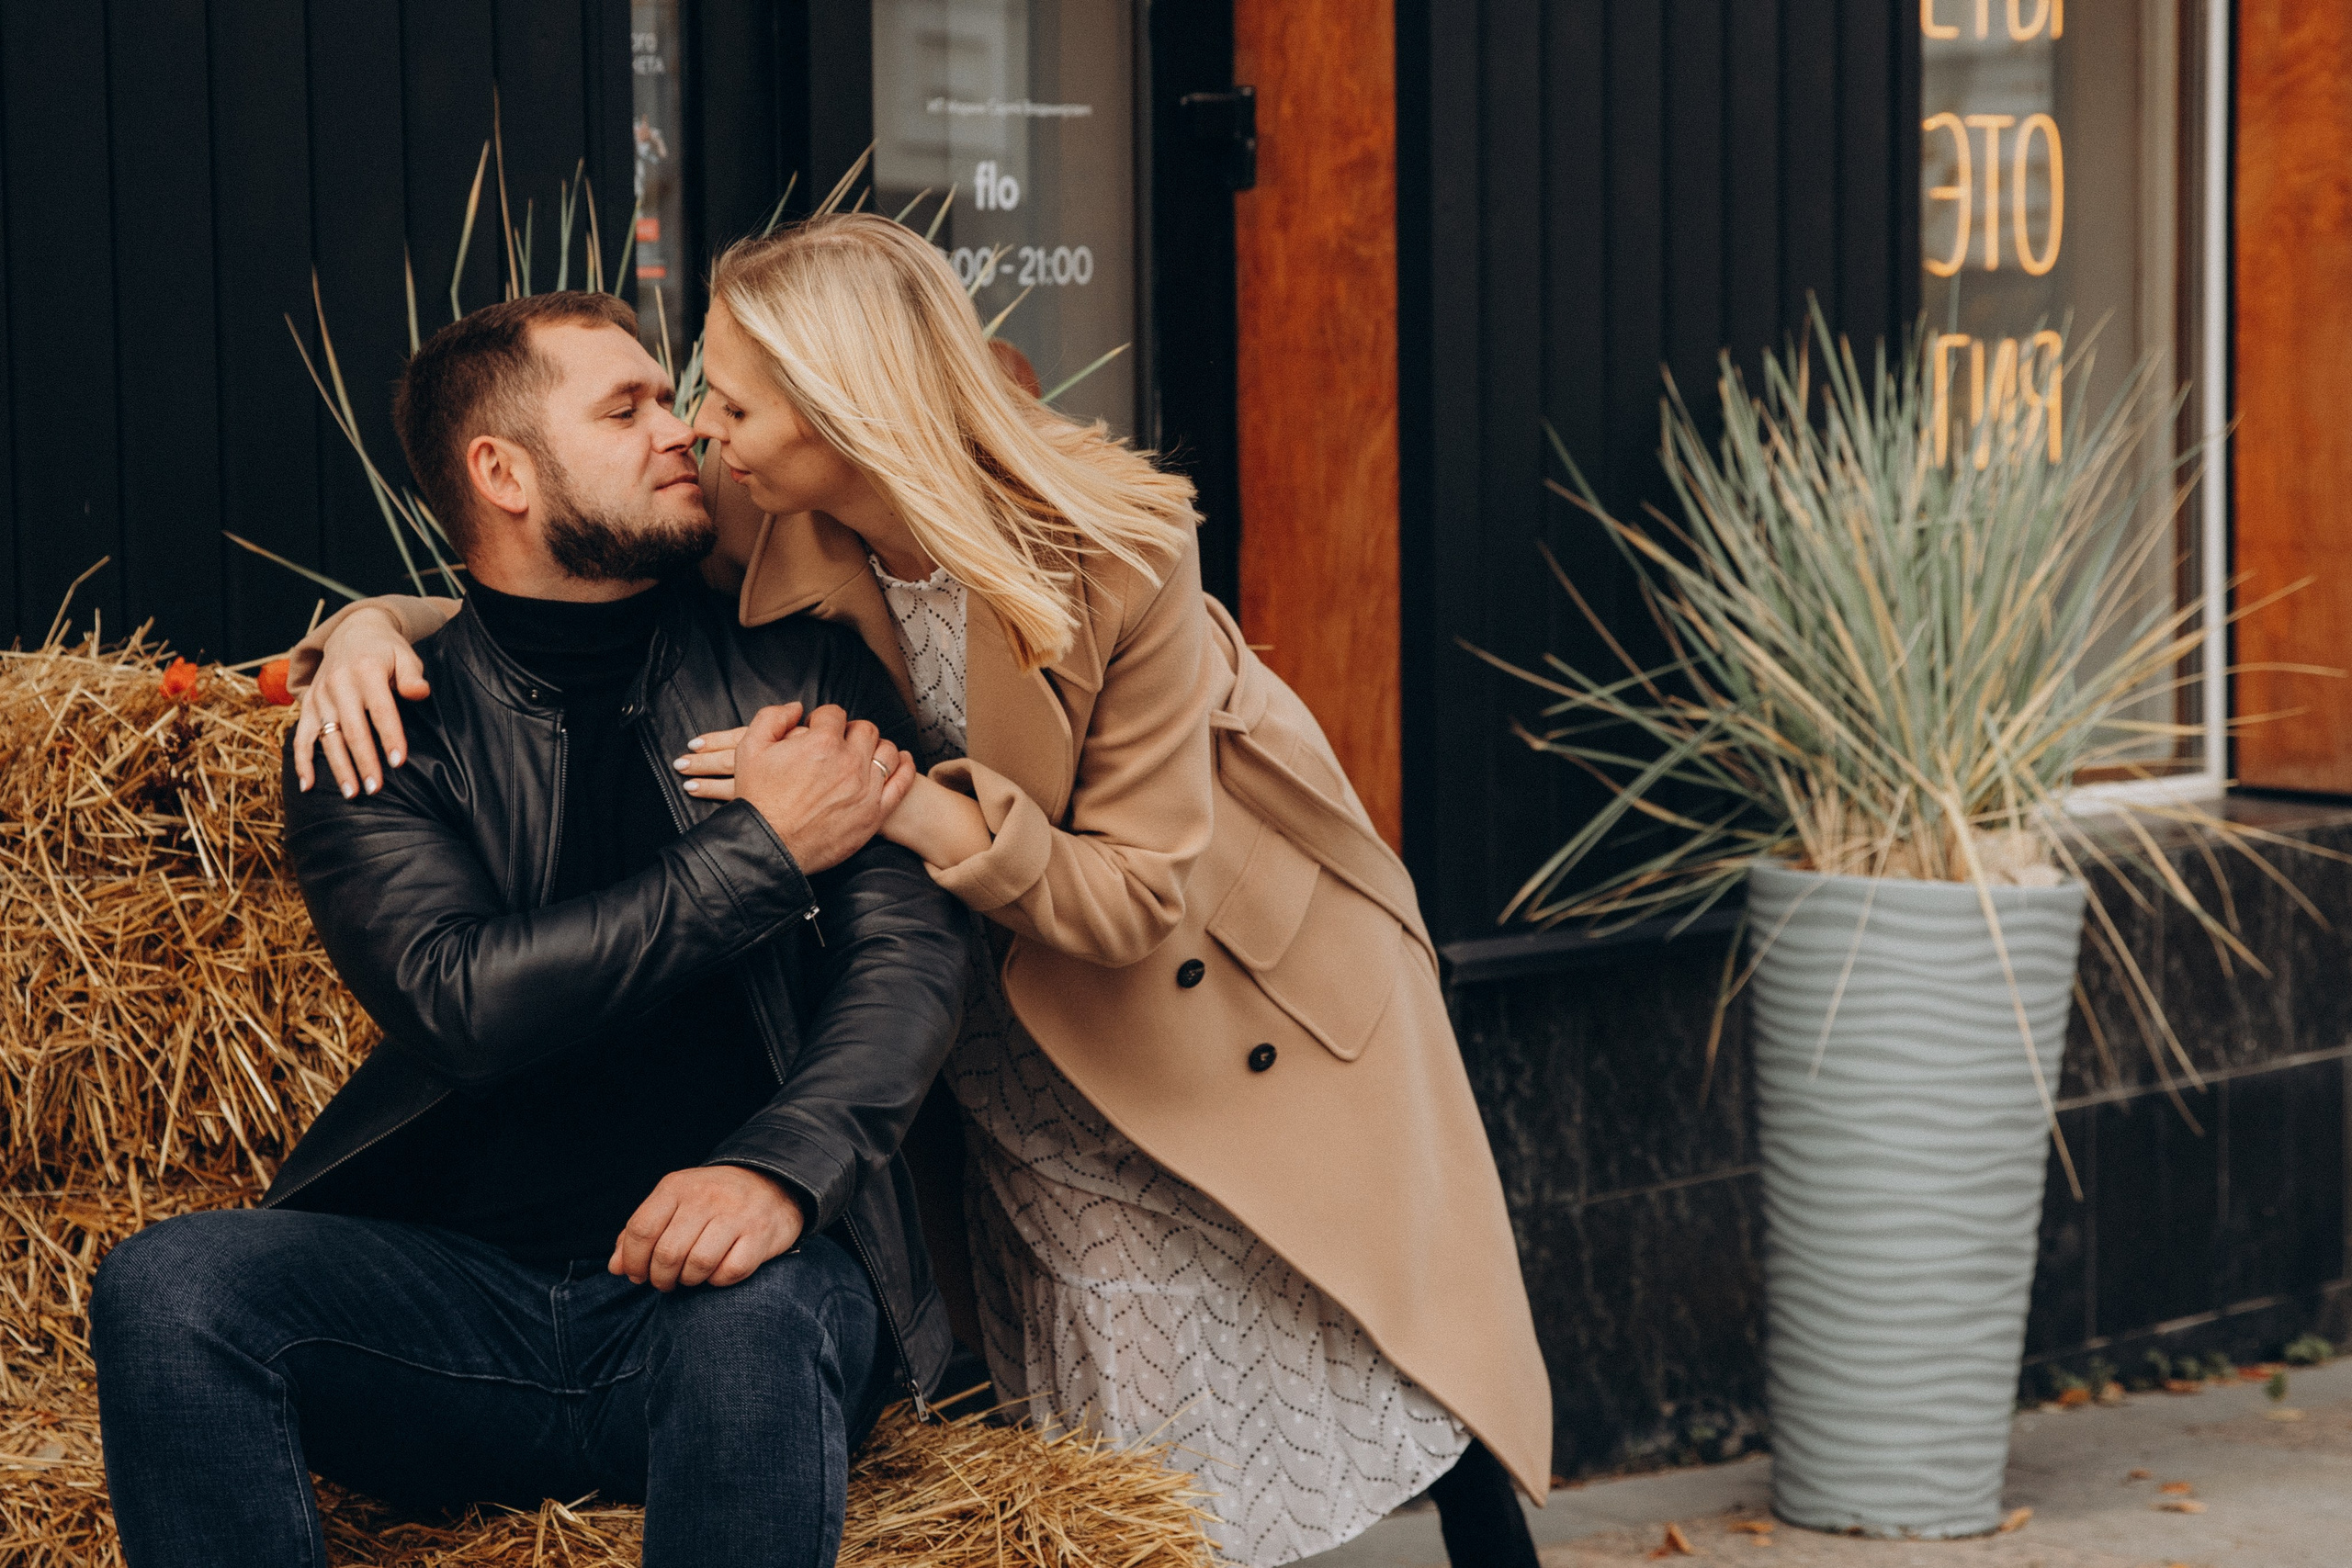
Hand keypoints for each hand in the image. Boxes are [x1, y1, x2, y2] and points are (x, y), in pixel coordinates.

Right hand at [293, 607, 429, 797]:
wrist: (353, 633)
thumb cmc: (386, 651)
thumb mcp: (405, 655)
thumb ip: (412, 675)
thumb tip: (420, 693)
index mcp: (366, 671)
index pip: (381, 710)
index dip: (390, 736)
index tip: (398, 762)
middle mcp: (338, 684)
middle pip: (352, 729)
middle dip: (364, 761)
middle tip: (375, 788)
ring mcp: (320, 696)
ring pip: (328, 737)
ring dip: (338, 767)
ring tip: (352, 793)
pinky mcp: (308, 705)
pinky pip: (301, 737)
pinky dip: (302, 762)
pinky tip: (307, 785)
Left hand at [610, 1165, 804, 1289]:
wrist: (772, 1183)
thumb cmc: (712, 1201)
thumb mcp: (674, 1203)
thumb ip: (641, 1232)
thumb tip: (616, 1267)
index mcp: (677, 1186)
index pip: (641, 1229)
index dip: (633, 1260)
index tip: (637, 1274)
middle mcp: (706, 1197)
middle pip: (667, 1252)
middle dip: (660, 1278)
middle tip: (665, 1282)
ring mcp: (736, 1215)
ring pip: (698, 1264)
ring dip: (688, 1280)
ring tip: (690, 1277)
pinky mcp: (760, 1235)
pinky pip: (729, 1272)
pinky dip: (717, 1281)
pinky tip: (716, 1273)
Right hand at [682, 724, 987, 868]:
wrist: (770, 851)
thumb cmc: (759, 803)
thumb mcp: (751, 751)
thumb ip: (772, 718)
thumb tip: (796, 706)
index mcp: (818, 742)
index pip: (831, 715)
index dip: (823, 720)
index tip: (820, 729)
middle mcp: (848, 761)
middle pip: (862, 731)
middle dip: (853, 732)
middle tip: (845, 740)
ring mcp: (865, 788)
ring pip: (885, 754)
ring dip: (880, 748)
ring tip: (872, 751)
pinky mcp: (875, 814)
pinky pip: (901, 783)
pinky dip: (905, 770)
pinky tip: (903, 764)